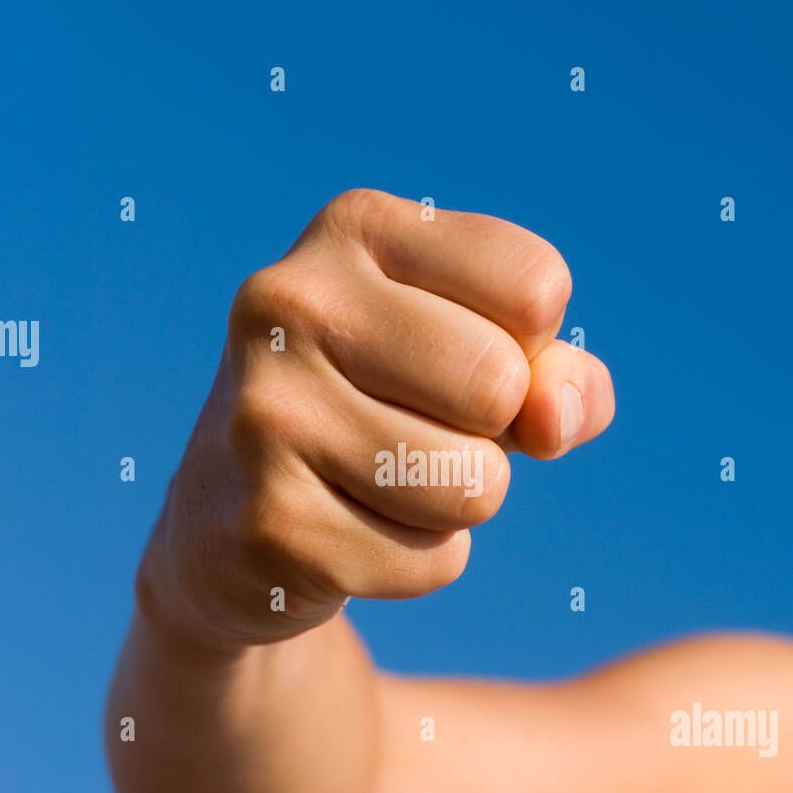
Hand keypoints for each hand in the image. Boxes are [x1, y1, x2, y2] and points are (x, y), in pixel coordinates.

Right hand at [140, 189, 614, 645]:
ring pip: (474, 484)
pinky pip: (432, 561)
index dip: (529, 348)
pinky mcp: (268, 524)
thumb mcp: (486, 362)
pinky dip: (415, 564)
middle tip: (413, 431)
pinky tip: (344, 533)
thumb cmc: (389, 414)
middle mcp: (292, 302)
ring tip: (377, 482)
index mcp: (353, 228)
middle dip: (491, 434)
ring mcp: (268, 413)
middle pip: (500, 383)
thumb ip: (561, 376)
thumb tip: (554, 417)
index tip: (455, 358)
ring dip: (454, 506)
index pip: (535, 286)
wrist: (231, 520)